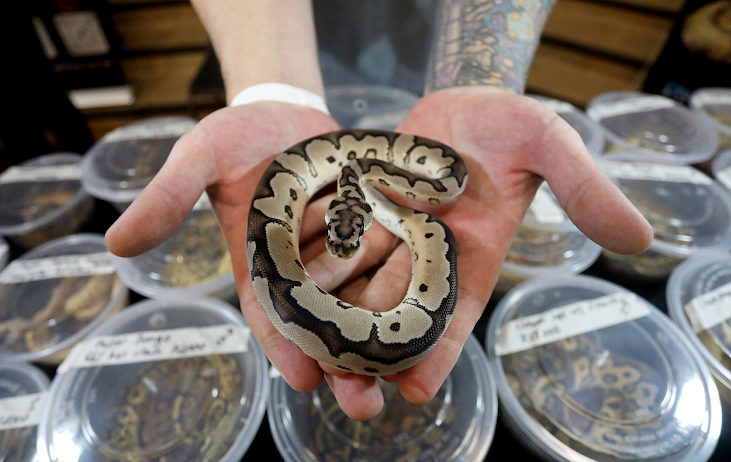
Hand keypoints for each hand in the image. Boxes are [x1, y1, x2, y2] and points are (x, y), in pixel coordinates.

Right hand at [104, 102, 451, 417]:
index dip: (284, 348)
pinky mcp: (375, 233)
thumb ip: (167, 197)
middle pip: (324, 324)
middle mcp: (304, 269)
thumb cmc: (240, 134)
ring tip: (404, 381)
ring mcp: (342, 253)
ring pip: (364, 305)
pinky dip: (407, 294)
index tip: (305, 380)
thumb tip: (115, 245)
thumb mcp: (200, 158)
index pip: (271, 316)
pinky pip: (393, 267)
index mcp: (261, 265)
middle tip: (364, 405)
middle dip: (341, 365)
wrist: (287, 109)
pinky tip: (430, 323)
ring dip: (381, 342)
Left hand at [318, 86, 653, 418]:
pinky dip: (312, 267)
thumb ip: (583, 188)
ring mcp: (389, 236)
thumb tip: (639, 238)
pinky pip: (331, 243)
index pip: (454, 314)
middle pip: (397, 310)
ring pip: (356, 284)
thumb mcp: (549, 144)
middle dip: (377, 351)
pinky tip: (285, 292)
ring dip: (334, 318)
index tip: (417, 389)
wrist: (459, 99)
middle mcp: (425, 257)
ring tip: (310, 357)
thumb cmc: (507, 124)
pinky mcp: (358, 213)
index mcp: (471, 257)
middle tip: (353, 393)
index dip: (438, 350)